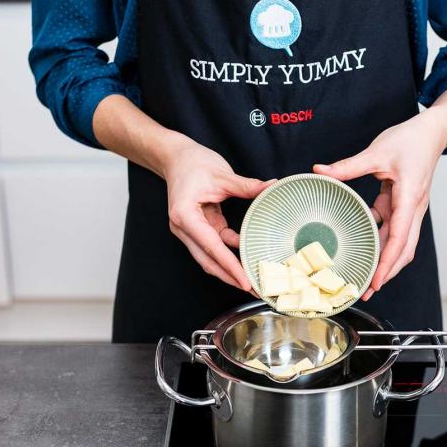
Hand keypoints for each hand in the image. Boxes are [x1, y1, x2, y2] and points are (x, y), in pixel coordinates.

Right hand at [162, 138, 271, 289]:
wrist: (175, 157)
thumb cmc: (192, 163)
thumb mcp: (222, 174)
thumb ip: (247, 186)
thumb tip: (270, 187)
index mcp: (185, 216)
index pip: (210, 247)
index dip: (229, 266)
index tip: (244, 281)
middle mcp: (183, 228)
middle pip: (207, 260)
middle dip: (229, 276)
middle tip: (252, 289)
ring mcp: (188, 230)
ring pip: (209, 257)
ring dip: (229, 268)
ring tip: (251, 279)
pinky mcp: (197, 228)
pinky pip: (214, 245)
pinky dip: (229, 253)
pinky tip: (245, 257)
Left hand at [313, 109, 446, 299]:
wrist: (433, 131)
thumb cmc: (412, 140)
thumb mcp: (377, 151)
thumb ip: (347, 166)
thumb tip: (320, 171)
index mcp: (409, 199)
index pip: (399, 239)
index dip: (387, 263)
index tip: (377, 282)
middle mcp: (413, 209)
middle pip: (404, 250)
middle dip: (387, 272)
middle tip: (367, 290)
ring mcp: (409, 209)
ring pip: (400, 243)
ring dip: (385, 261)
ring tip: (366, 277)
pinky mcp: (403, 205)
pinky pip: (393, 229)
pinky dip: (381, 241)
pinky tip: (364, 246)